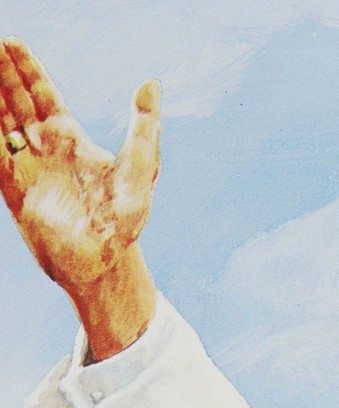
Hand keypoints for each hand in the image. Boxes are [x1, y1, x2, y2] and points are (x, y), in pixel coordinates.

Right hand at [0, 38, 159, 358]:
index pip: (43, 94)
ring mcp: (25, 166)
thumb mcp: (142, 167)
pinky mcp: (11, 188)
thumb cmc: (127, 218)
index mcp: (72, 139)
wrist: (104, 260)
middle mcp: (45, 148)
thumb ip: (144, 125)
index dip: (27, 69)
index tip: (11, 42)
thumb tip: (151, 82)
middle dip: (1, 73)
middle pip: (15, 100)